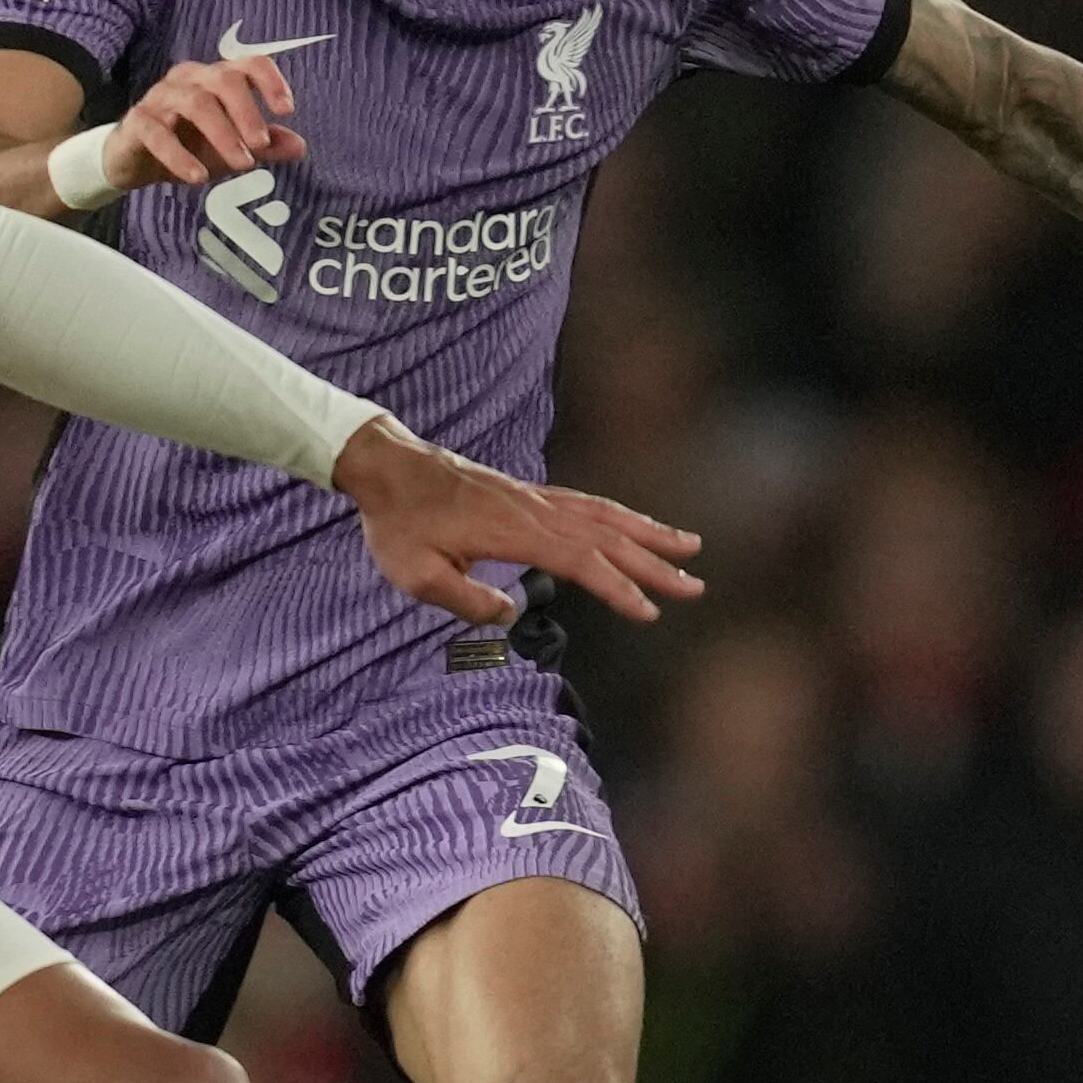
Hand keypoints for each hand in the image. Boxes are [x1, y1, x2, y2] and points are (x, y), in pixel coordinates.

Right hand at [105, 54, 309, 187]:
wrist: (133, 161)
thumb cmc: (186, 145)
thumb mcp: (230, 147)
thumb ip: (265, 145)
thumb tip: (300, 146)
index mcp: (214, 78)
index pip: (247, 64)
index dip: (270, 81)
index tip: (287, 109)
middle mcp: (188, 80)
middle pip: (222, 80)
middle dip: (246, 111)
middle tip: (262, 145)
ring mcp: (160, 98)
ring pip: (195, 104)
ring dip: (222, 134)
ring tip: (242, 164)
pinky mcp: (138, 122)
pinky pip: (158, 133)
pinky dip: (180, 156)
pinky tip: (198, 177)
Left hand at [330, 419, 703, 626]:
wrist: (387, 468)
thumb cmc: (397, 524)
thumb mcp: (416, 575)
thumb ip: (465, 600)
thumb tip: (511, 614)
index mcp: (513, 530)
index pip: (580, 560)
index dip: (617, 587)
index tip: (648, 612)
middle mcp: (533, 508)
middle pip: (607, 537)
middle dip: (654, 563)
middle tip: (695, 587)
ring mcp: (535, 496)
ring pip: (604, 514)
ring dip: (649, 532)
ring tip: (690, 547)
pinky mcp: (529, 493)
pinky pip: (587, 503)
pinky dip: (620, 516)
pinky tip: (636, 527)